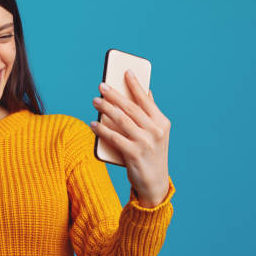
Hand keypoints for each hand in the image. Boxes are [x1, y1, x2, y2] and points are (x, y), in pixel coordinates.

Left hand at [90, 70, 170, 207]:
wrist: (154, 184)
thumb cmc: (151, 154)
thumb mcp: (156, 133)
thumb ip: (150, 113)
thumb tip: (145, 91)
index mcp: (162, 123)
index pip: (146, 99)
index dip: (135, 84)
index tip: (125, 72)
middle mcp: (155, 131)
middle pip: (130, 108)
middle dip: (114, 95)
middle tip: (101, 86)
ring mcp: (145, 143)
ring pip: (121, 120)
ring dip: (105, 108)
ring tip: (95, 101)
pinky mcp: (133, 154)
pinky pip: (113, 137)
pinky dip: (101, 129)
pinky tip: (93, 123)